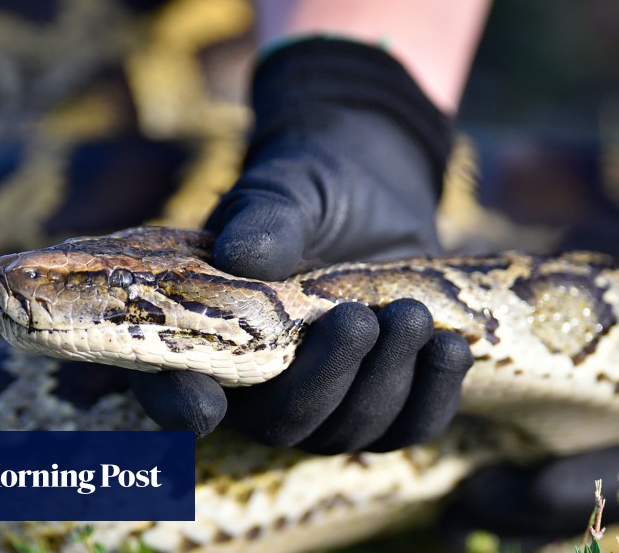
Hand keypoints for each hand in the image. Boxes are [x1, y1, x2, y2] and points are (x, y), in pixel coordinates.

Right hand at [130, 38, 472, 450]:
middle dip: (325, 381)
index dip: (179, 407)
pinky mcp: (385, 398)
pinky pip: (409, 427)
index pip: (170, 388)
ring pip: (349, 431)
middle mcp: (258, 385)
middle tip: (357, 319)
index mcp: (205, 335)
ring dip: (386, 382)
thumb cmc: (308, 186)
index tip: (206, 404)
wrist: (372, 186)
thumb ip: (266, 220)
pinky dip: (433, 395)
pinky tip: (449, 349)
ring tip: (409, 315)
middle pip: (282, 425)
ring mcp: (325, 399)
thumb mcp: (285, 191)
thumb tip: (246, 256)